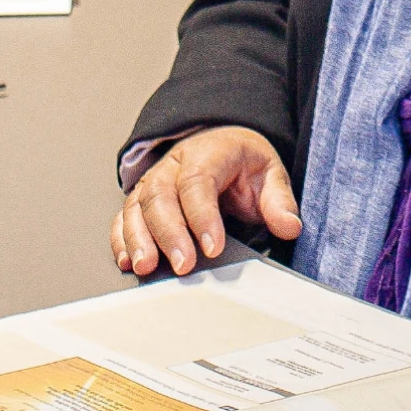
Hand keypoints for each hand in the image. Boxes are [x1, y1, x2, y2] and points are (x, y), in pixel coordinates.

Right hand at [112, 125, 300, 276]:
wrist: (220, 144)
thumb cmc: (242, 163)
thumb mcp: (269, 173)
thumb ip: (278, 199)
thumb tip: (289, 225)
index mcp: (207, 153)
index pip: (198, 181)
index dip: (202, 215)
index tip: (212, 247)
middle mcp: (173, 165)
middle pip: (161, 195)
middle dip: (170, 233)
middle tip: (183, 266)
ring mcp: (153, 181)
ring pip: (137, 205)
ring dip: (138, 238)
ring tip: (146, 266)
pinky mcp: (141, 198)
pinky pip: (125, 216)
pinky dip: (122, 239)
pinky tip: (128, 260)